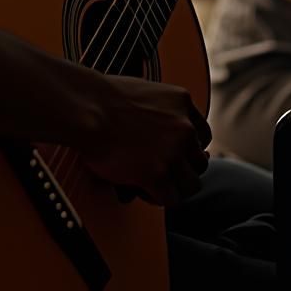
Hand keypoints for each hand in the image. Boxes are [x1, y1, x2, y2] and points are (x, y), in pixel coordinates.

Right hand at [79, 75, 210, 205]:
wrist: (89, 108)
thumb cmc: (103, 98)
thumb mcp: (146, 92)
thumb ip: (162, 110)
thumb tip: (159, 134)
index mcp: (182, 101)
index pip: (202, 134)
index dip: (188, 149)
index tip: (176, 157)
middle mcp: (184, 126)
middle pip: (200, 162)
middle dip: (182, 171)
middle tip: (163, 174)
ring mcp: (173, 151)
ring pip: (191, 184)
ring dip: (173, 188)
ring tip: (153, 186)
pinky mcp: (158, 174)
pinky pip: (171, 199)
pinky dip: (157, 199)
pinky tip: (143, 191)